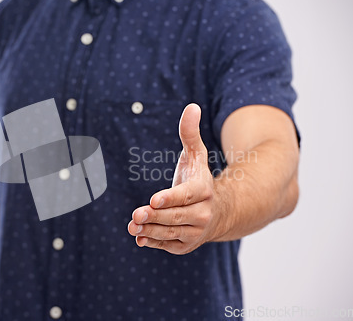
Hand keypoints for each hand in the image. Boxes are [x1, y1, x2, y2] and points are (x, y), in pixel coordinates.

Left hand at [127, 104, 227, 254]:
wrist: (219, 212)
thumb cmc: (199, 179)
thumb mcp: (196, 156)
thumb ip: (190, 134)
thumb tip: (191, 106)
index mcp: (204, 190)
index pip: (187, 195)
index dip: (171, 198)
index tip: (154, 199)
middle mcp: (203, 213)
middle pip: (176, 217)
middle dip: (155, 217)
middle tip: (136, 215)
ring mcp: (196, 231)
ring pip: (171, 233)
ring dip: (151, 231)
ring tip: (133, 227)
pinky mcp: (187, 245)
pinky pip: (169, 245)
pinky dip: (154, 242)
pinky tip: (140, 238)